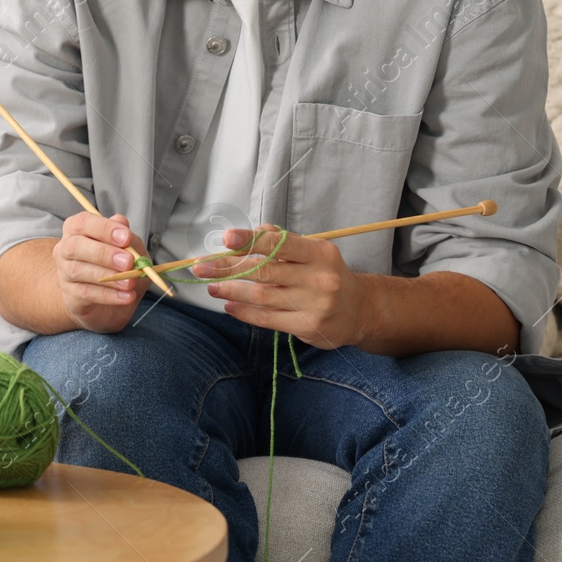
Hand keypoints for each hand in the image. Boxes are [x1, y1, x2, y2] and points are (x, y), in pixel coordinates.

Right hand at [52, 212, 150, 333]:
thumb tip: (122, 223)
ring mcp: (64, 273)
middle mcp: (65, 249)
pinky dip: (109, 295)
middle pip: (75, 246)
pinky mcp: (69, 296)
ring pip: (78, 271)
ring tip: (131, 282)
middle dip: (103, 253)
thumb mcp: (130, 249)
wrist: (109, 302)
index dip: (104, 228)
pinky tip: (127, 296)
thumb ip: (127, 237)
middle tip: (128, 262)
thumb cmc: (117, 264)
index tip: (126, 237)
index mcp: (76, 229)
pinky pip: (86, 294)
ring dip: (108, 276)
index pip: (83, 223)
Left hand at [191, 227, 370, 349]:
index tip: (225, 239)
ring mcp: (314, 305)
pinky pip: (267, 319)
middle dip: (228, 268)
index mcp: (319, 253)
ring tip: (211, 286)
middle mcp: (319, 279)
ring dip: (231, 291)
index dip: (250, 240)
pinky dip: (244, 312)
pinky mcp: (307, 327)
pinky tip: (229, 305)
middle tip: (202, 267)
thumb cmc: (326, 274)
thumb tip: (250, 233)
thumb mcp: (313, 251)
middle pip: (264, 271)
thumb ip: (283, 240)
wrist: (359, 310)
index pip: (279, 244)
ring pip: (262, 297)